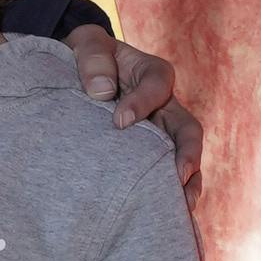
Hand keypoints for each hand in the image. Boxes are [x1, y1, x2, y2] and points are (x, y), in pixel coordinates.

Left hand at [63, 21, 202, 198]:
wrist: (74, 74)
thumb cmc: (85, 57)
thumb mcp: (86, 44)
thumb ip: (93, 59)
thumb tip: (101, 93)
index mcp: (153, 73)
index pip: (157, 86)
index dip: (142, 102)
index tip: (118, 122)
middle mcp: (164, 106)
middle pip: (187, 129)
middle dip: (187, 153)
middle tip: (178, 176)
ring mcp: (159, 133)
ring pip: (183, 157)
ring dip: (187, 182)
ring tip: (181, 207)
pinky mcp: (147, 155)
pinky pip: (166, 174)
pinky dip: (170, 194)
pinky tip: (166, 215)